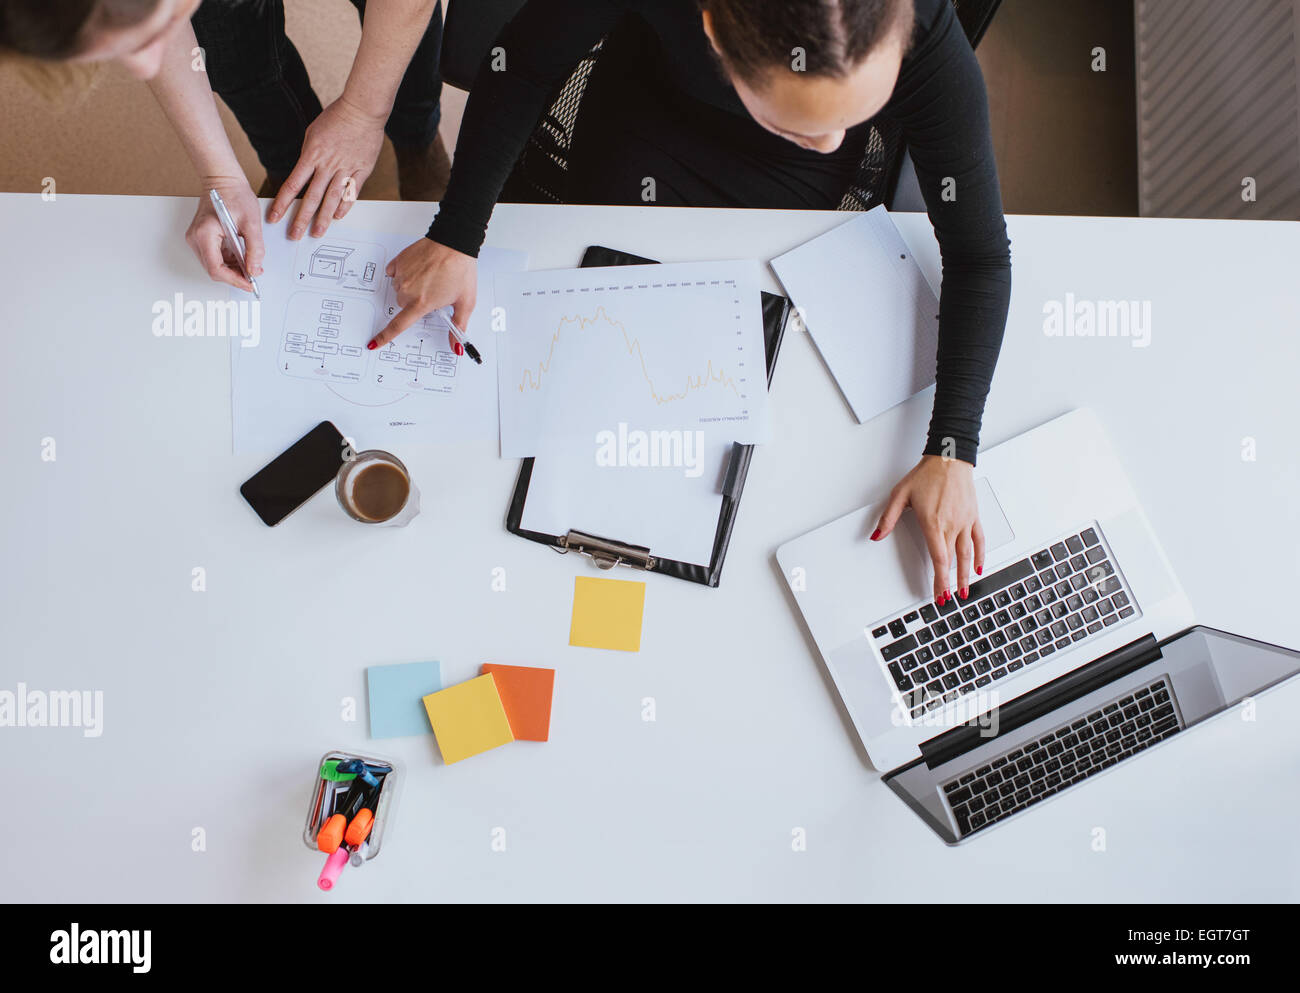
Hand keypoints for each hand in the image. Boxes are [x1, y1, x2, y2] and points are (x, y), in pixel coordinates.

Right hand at [185, 176, 263, 291]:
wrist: (223, 180)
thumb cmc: (235, 194)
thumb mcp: (251, 223)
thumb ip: (255, 249)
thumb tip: (255, 270)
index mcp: (205, 234)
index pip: (216, 268)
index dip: (234, 280)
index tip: (249, 284)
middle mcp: (195, 238)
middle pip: (214, 269)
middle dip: (235, 275)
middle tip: (253, 276)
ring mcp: (196, 238)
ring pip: (214, 264)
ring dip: (233, 269)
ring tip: (250, 264)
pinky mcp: (201, 238)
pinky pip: (215, 256)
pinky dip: (230, 260)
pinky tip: (242, 257)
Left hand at [268, 96, 384, 239]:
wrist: (361, 110)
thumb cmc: (336, 118)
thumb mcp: (313, 134)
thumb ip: (309, 156)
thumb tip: (305, 174)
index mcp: (312, 155)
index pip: (293, 184)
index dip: (283, 203)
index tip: (275, 217)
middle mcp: (327, 165)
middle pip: (311, 197)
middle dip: (301, 219)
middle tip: (295, 235)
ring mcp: (345, 169)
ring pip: (331, 199)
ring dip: (323, 219)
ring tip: (317, 233)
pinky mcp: (361, 170)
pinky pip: (351, 192)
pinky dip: (344, 206)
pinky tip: (338, 216)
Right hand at [368, 238, 476, 350]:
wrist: (455, 243)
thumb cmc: (461, 270)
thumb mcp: (465, 302)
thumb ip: (458, 327)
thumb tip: (457, 347)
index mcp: (422, 303)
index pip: (398, 326)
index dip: (385, 336)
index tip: (375, 343)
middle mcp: (408, 291)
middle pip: (404, 305)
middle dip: (415, 302)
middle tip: (432, 292)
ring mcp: (402, 275)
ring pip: (400, 290)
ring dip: (411, 288)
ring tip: (429, 277)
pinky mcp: (399, 261)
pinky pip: (394, 273)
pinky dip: (404, 273)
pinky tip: (418, 269)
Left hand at [872, 455, 984, 605]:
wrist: (949, 458)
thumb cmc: (927, 474)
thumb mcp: (900, 495)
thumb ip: (888, 518)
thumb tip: (877, 535)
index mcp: (933, 524)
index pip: (938, 560)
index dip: (939, 580)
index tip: (939, 594)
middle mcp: (952, 525)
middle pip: (952, 561)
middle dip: (950, 583)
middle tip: (949, 598)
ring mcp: (965, 522)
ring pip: (967, 555)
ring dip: (966, 575)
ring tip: (965, 590)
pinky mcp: (973, 516)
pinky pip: (979, 540)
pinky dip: (980, 555)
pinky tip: (978, 567)